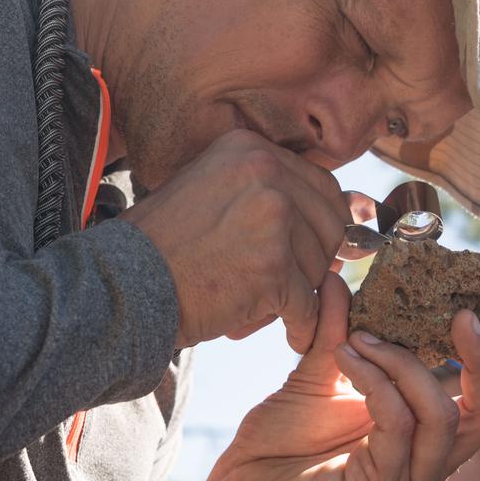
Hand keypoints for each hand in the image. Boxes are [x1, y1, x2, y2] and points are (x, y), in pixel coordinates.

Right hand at [118, 129, 350, 350]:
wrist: (123, 282)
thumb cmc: (162, 244)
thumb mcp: (211, 190)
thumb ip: (267, 191)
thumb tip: (356, 208)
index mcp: (250, 148)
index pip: (320, 186)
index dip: (318, 224)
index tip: (306, 249)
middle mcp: (265, 172)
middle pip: (330, 224)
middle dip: (315, 260)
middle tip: (287, 283)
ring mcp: (272, 218)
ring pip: (320, 267)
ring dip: (299, 294)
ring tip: (261, 306)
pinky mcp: (273, 267)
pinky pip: (310, 305)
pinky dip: (303, 325)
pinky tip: (289, 332)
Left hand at [186, 273, 479, 480]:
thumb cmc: (276, 447)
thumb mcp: (313, 378)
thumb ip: (335, 332)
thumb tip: (337, 278)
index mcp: (419, 440)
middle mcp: (423, 467)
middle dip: (479, 359)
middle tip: (458, 312)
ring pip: (441, 416)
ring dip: (405, 363)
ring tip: (361, 336)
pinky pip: (397, 425)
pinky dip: (376, 382)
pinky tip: (345, 356)